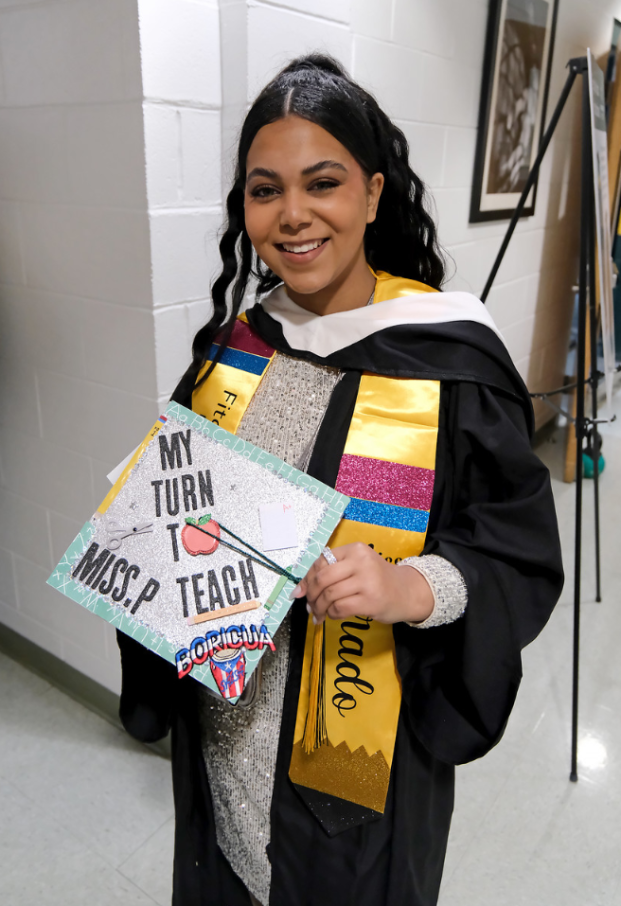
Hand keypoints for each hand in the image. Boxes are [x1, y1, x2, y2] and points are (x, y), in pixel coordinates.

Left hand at [292, 543, 433, 624]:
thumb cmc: (378, 579)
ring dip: (319, 608)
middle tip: (309, 605)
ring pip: (329, 595)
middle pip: (323, 578)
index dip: (307, 578)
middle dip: (311, 595)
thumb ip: (333, 572)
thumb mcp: (358, 566)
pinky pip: (340, 608)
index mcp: (355, 549)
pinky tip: (333, 616)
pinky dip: (332, 614)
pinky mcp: (371, 601)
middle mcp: (361, 562)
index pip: (321, 561)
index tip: (301, 591)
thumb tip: (301, 589)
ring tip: (318, 614)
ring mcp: (367, 581)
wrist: (407, 592)